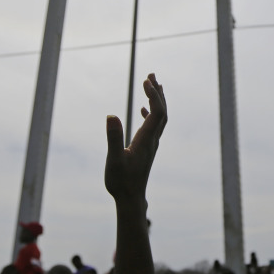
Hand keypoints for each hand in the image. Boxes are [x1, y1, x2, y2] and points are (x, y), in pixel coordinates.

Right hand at [105, 73, 166, 203]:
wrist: (131, 199)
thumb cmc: (121, 181)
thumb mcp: (114, 159)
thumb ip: (114, 137)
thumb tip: (111, 115)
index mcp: (146, 140)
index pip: (157, 112)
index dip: (153, 95)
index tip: (145, 80)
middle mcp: (152, 140)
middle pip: (162, 111)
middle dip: (158, 92)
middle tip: (151, 75)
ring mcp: (151, 144)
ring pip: (160, 118)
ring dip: (157, 100)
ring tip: (152, 84)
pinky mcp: (146, 148)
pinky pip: (153, 126)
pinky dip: (150, 113)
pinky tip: (143, 109)